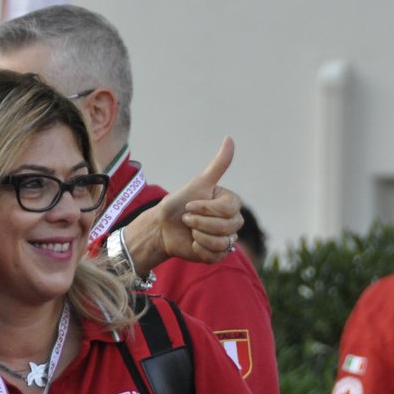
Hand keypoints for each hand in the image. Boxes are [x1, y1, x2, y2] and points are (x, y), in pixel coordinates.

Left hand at [163, 137, 243, 263]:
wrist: (162, 227)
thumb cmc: (178, 203)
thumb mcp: (198, 183)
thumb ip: (218, 165)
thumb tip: (230, 138)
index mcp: (230, 203)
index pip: (229, 208)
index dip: (206, 209)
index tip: (190, 205)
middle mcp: (232, 221)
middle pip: (228, 227)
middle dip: (200, 223)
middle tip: (186, 219)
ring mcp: (226, 238)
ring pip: (222, 242)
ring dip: (199, 236)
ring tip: (189, 231)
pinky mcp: (217, 254)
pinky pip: (216, 255)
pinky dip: (199, 249)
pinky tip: (192, 243)